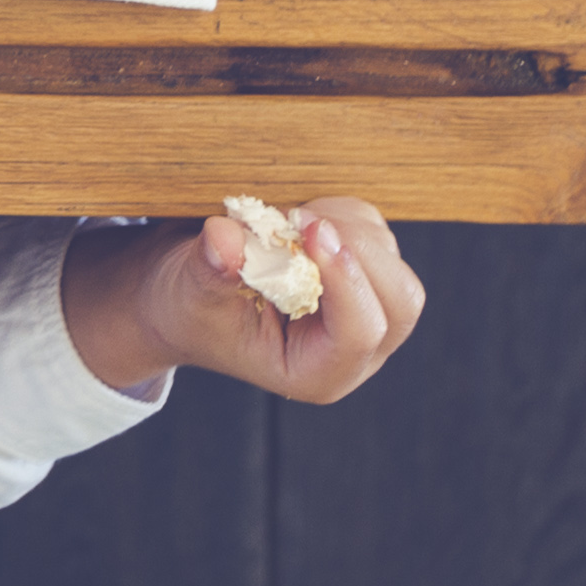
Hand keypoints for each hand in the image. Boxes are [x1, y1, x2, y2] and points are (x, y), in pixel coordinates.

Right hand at [63, 197, 425, 404]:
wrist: (186, 299)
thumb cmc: (190, 309)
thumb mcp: (190, 295)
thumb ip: (211, 270)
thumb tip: (226, 238)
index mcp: (318, 372)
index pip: (361, 334)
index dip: (345, 280)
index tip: (310, 231)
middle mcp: (354, 348)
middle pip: (399, 300)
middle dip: (356, 249)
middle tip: (299, 219)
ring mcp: (365, 308)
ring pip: (390, 260)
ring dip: (344, 225)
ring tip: (285, 222)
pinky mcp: (362, 272)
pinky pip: (375, 232)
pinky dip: (341, 213)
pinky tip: (296, 221)